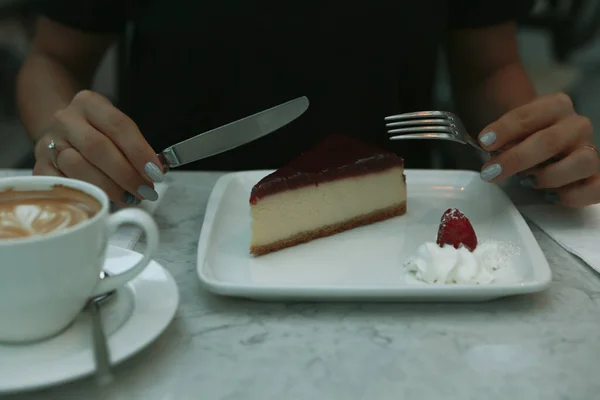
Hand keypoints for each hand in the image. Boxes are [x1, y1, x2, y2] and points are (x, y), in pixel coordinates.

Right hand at [33, 90, 164, 206]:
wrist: (60, 131)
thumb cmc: (98, 132)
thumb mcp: (116, 128)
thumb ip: (134, 146)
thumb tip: (154, 173)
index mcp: (89, 103)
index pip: (118, 126)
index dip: (139, 152)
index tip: (156, 173)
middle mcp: (65, 119)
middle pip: (98, 148)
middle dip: (126, 173)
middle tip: (145, 191)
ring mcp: (49, 143)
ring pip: (78, 167)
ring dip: (109, 187)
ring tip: (129, 198)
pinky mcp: (39, 166)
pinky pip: (63, 184)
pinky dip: (86, 195)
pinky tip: (104, 201)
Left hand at [477, 92, 599, 207]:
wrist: (542, 142)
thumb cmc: (523, 135)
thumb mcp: (509, 129)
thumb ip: (501, 137)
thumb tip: (489, 151)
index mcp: (555, 105)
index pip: (528, 116)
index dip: (505, 129)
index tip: (484, 142)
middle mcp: (577, 125)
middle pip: (550, 141)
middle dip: (516, 159)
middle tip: (490, 172)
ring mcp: (589, 150)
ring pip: (582, 162)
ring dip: (549, 175)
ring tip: (526, 181)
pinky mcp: (595, 175)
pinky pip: (596, 188)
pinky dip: (573, 195)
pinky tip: (549, 195)